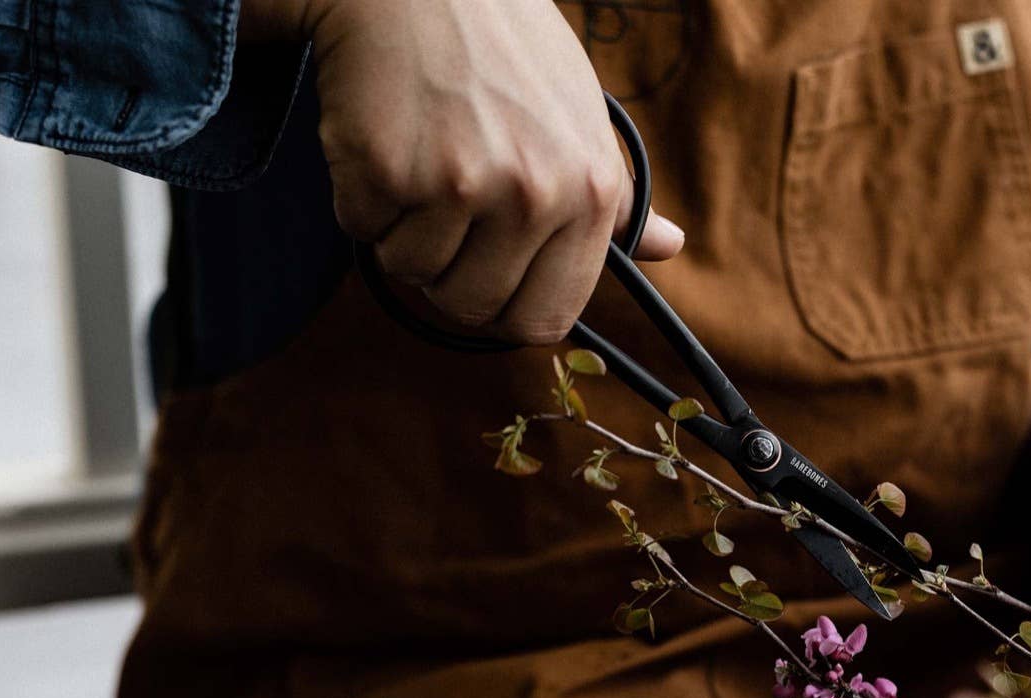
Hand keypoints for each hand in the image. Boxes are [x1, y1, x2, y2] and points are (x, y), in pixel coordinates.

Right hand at [243, 0, 685, 343]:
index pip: (546, 318)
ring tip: (419, 159)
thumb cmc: (506, 47)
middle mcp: (534, 195)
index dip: (508, 307)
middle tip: (443, 209)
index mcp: (591, 192)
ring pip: (413, 272)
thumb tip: (669, 245)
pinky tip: (384, 139)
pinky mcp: (390, 171)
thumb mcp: (582, 116)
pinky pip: (364, 231)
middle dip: (447, 274)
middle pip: (474, 307)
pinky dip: (361, 197)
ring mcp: (461, 185)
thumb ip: (616, 196)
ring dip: (402, 231)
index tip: (489, 277)